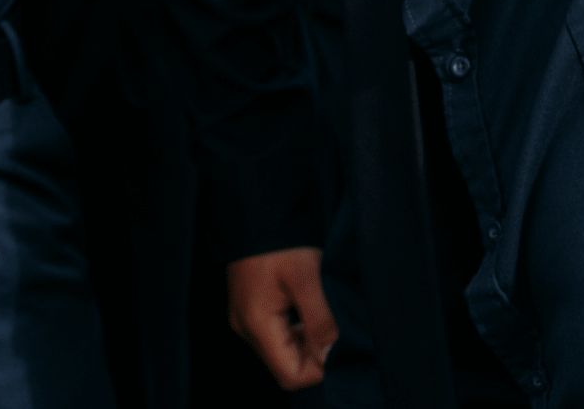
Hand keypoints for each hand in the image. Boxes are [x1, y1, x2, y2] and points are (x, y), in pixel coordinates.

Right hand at [227, 247, 337, 390]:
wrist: (254, 208)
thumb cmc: (279, 240)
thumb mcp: (307, 279)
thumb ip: (321, 322)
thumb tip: (333, 356)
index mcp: (257, 324)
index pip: (291, 376)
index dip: (320, 369)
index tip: (339, 345)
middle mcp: (246, 328)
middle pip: (286, 367)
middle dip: (315, 356)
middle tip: (335, 330)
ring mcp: (245, 318)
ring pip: (282, 352)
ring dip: (307, 344)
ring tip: (324, 316)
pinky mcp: (249, 308)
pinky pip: (275, 335)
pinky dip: (296, 332)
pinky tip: (309, 310)